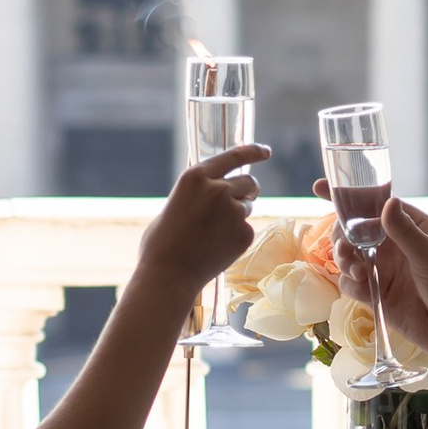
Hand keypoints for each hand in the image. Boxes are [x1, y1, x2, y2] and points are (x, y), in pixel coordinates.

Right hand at [140, 145, 270, 304]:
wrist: (168, 276)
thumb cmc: (162, 243)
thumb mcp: (174, 204)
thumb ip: (197, 192)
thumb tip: (214, 188)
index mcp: (195, 176)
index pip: (234, 155)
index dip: (254, 151)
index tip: (265, 151)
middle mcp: (218, 189)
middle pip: (248, 182)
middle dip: (245, 191)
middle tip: (233, 205)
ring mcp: (234, 212)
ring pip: (247, 206)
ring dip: (237, 214)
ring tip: (213, 233)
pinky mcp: (244, 234)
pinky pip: (246, 229)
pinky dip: (236, 237)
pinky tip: (216, 248)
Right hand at [315, 184, 427, 383]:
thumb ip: (404, 231)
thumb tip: (387, 203)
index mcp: (408, 225)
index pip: (373, 203)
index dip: (347, 195)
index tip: (319, 187)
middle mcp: (391, 244)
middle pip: (352, 229)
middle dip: (341, 234)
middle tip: (345, 247)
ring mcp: (381, 268)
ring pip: (346, 255)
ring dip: (343, 258)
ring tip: (355, 267)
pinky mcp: (374, 293)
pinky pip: (349, 283)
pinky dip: (349, 282)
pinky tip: (361, 285)